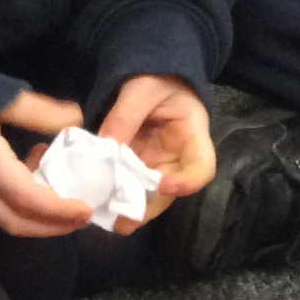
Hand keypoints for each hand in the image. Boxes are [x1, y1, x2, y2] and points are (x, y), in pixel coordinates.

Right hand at [0, 90, 89, 236]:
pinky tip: (35, 175)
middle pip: (16, 221)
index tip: (86, 209)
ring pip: (7, 218)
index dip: (58, 209)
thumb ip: (39, 112)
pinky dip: (23, 203)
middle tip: (82, 216)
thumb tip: (76, 118)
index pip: (25, 198)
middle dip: (53, 225)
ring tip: (65, 194)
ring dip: (39, 216)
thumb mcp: (1, 96)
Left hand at [94, 75, 214, 231]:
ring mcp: (157, 165)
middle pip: (171, 191)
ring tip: (108, 219)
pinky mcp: (137, 168)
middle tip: (125, 221)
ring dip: (129, 207)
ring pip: (147, 194)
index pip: (202, 167)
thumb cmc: (156, 78)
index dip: (188, 182)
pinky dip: (114, 195)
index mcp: (193, 134)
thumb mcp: (142, 88)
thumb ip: (126, 114)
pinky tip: (97, 203)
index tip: (165, 187)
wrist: (150, 77)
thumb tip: (107, 145)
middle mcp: (178, 158)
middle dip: (148, 207)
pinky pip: (128, 185)